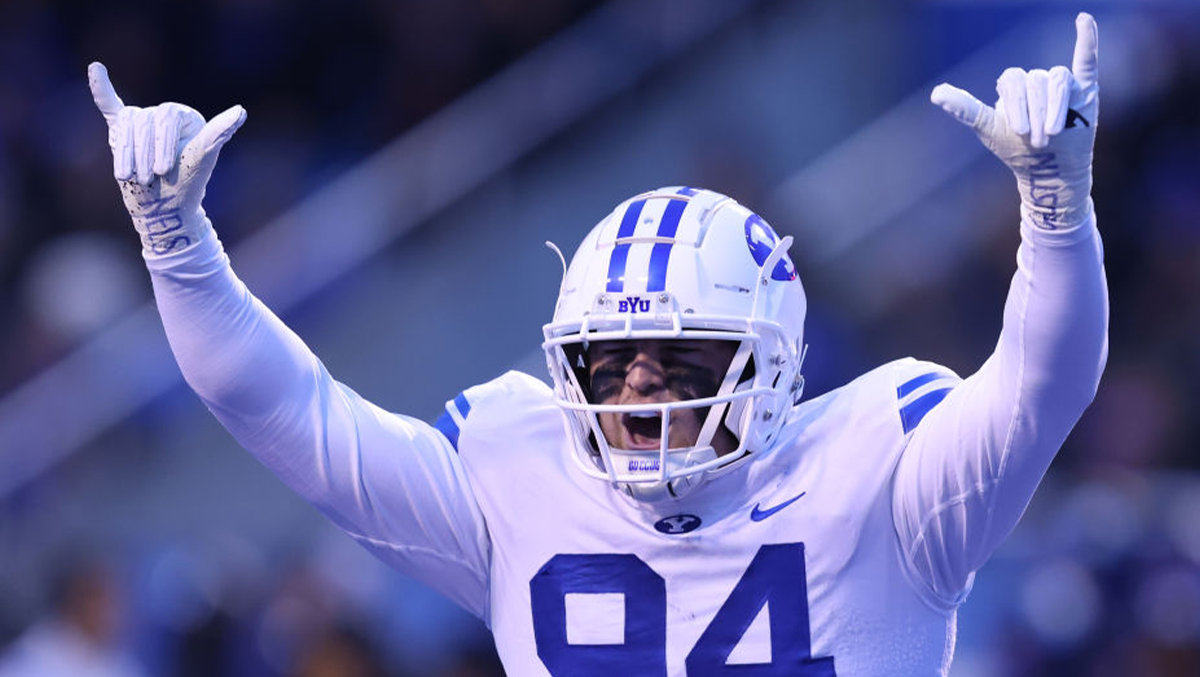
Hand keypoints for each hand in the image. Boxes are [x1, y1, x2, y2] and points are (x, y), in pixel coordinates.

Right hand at [89, 62, 246, 254]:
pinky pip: (110, 106)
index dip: (162, 145)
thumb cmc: (186, 185)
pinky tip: (96, 68)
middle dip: (144, 153)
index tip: (164, 172)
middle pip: (143, 120)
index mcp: (185, 116)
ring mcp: (142, 123)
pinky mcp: (122, 132)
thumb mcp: (202, 158)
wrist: (163, 209)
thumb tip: (241, 111)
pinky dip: (101, 90)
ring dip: (125, 154)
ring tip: (131, 177)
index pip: (166, 116)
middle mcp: (163, 114)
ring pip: (124, 125)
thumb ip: (218, 133)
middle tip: (150, 179)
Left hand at [930, 13, 1098, 230]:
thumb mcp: (988, 128)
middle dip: (1036, 113)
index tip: (1018, 132)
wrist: (1047, 171)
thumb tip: (936, 92)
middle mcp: (1035, 80)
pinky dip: (1087, 40)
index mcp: (1012, 86)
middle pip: (1035, 82)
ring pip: (1058, 81)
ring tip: (1052, 133)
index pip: (1012, 79)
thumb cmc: (1016, 150)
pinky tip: (1083, 20)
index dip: (1016, 105)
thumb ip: (965, 108)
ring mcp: (1060, 84)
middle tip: (1037, 142)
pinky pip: (1086, 60)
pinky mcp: (1084, 89)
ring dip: (1055, 108)